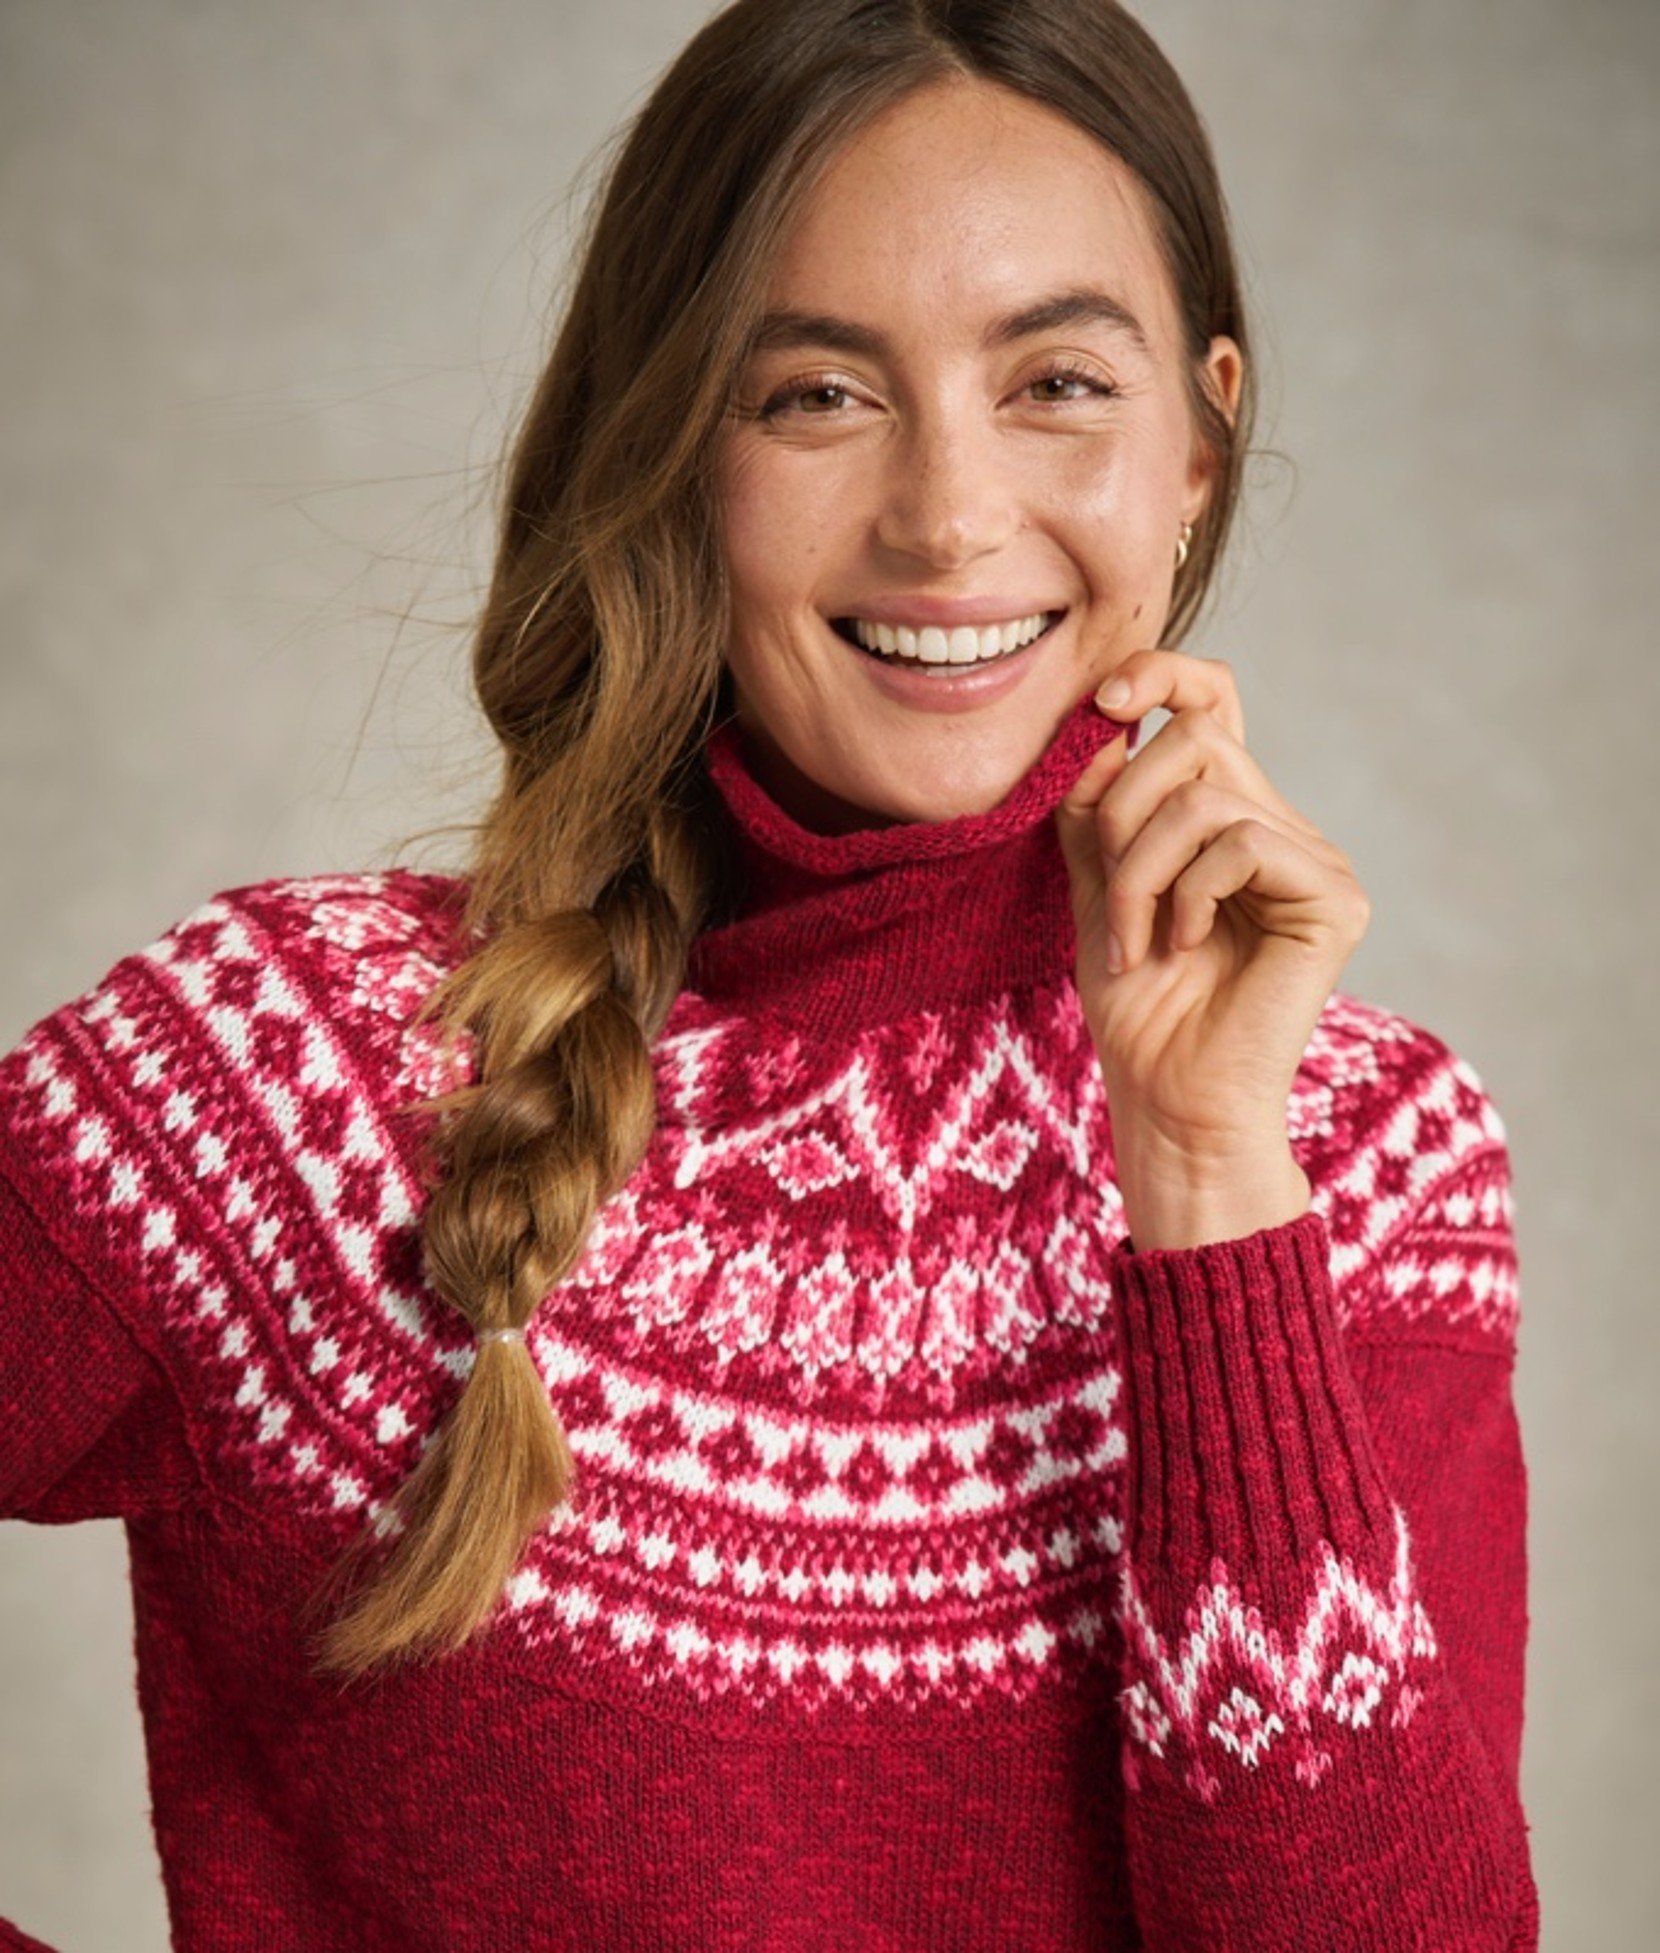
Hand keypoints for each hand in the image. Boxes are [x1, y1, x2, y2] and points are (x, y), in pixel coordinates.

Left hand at [1054, 650, 1370, 1249]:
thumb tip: (1100, 721)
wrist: (1169, 1098)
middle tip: (1111, 891)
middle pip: (1197, 739)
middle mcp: (1280, 825)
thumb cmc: (1136, 1005)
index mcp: (1226, 815)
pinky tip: (1182, 946)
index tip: (1102, 701)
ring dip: (1140, 868)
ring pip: (1207, 793)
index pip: (1212, 701)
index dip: (1162, 674)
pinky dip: (1188, 892)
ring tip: (1137, 938)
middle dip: (1122, 810)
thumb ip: (1096, 804)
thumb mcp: (1096, 884)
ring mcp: (1314, 859)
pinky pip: (1243, 841)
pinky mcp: (1335, 897)